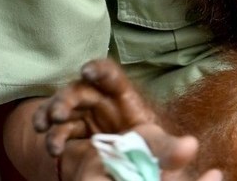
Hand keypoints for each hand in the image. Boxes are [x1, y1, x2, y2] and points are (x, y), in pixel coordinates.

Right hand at [33, 60, 203, 179]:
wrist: (127, 166)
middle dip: (67, 98)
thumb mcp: (158, 146)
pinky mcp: (72, 132)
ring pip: (63, 106)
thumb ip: (169, 147)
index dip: (100, 70)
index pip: (111, 76)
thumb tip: (190, 147)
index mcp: (124, 98)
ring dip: (52, 113)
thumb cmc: (146, 150)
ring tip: (46, 127)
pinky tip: (52, 149)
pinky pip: (57, 129)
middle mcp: (102, 102)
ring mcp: (85, 116)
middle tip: (59, 113)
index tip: (87, 71)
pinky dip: (50, 135)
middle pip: (81, 90)